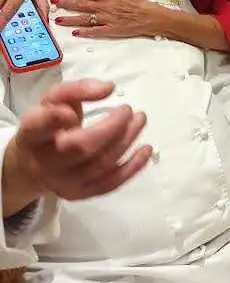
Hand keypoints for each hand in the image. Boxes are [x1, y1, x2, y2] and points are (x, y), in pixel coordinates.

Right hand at [9, 79, 151, 200]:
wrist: (31, 165)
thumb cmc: (48, 125)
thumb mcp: (54, 99)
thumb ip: (78, 88)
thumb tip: (109, 88)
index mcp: (33, 133)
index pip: (40, 126)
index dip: (56, 117)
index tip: (72, 109)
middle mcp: (45, 161)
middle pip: (81, 147)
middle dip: (111, 127)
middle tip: (128, 110)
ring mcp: (62, 182)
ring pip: (100, 164)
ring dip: (126, 141)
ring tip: (140, 120)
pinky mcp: (79, 194)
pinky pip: (109, 184)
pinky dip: (132, 167)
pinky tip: (145, 149)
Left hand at [53, 0, 161, 37]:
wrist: (147, 15)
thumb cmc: (134, 3)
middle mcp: (104, 6)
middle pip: (82, 5)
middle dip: (66, 4)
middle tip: (53, 3)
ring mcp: (107, 19)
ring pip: (86, 18)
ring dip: (71, 19)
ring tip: (59, 20)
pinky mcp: (111, 29)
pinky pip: (96, 31)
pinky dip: (86, 32)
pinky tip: (76, 33)